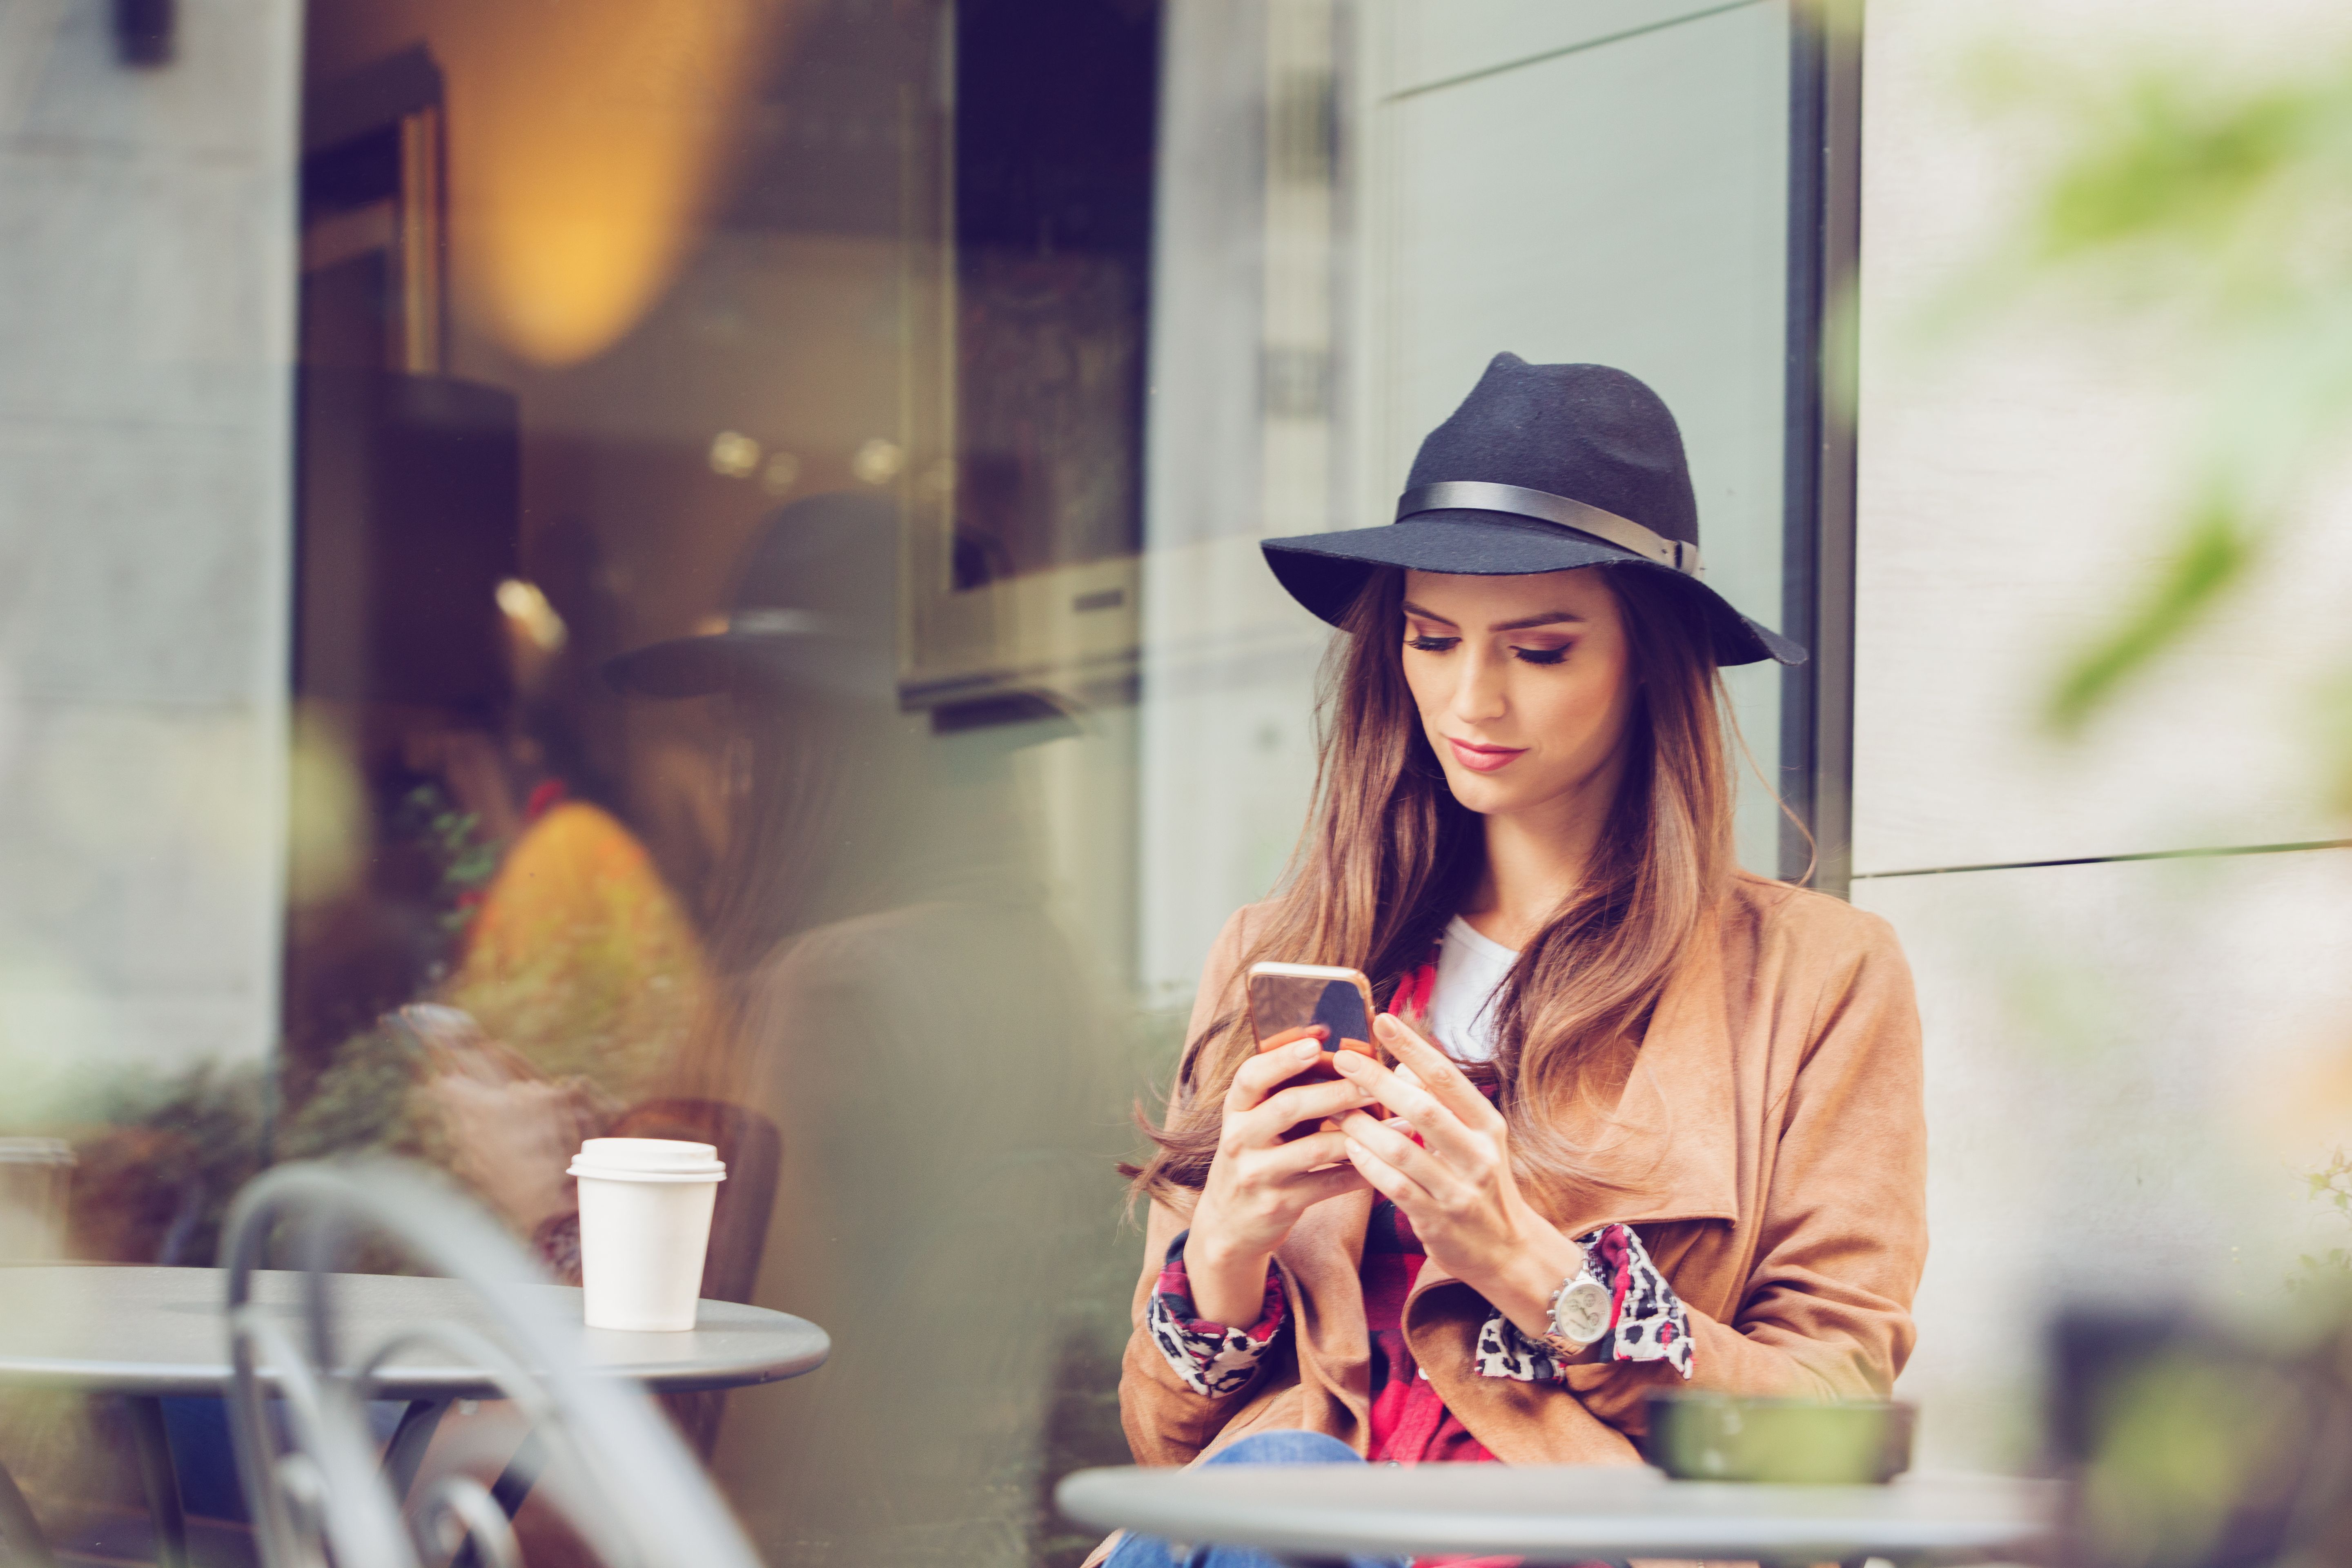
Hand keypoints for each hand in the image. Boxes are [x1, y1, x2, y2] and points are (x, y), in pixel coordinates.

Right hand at [1184, 1028, 1374, 1326]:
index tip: (1317, 1041)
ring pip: (1314, 1148)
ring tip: (1397, 1123)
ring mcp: (1257, 1175)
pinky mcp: (1279, 1205)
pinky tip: (1386, 1161)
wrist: (1228, 1225)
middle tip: (1373, 1081)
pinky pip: (1329, 1185)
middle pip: (1288, 1106)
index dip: (1283, 1056)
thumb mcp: (1254, 1121)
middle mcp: (1239, 1139)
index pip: (1251, 1075)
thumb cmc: (1255, 1157)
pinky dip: (1360, 1171)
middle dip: (1335, 1091)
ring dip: (1359, 1132)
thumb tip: (1324, 1038)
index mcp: (1235, 1110)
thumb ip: (1282, 1087)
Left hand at [1330, 1013, 1584, 1340]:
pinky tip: (1347, 1147)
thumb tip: (1407, 1066)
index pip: (1447, 1077)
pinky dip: (1367, 1164)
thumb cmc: (1481, 1184)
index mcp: (1487, 1126)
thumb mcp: (1475, 1140)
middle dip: (1378, 1080)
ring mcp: (1459, 1189)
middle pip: (1422, 1107)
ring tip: (1334, 1107)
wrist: (1507, 1251)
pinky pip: (1393, 1186)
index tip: (1383, 1019)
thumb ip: (1443, 1105)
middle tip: (1343, 1059)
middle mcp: (1478, 1154)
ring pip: (1401, 1149)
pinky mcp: (1437, 1219)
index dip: (1414, 1047)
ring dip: (1363, 1125)